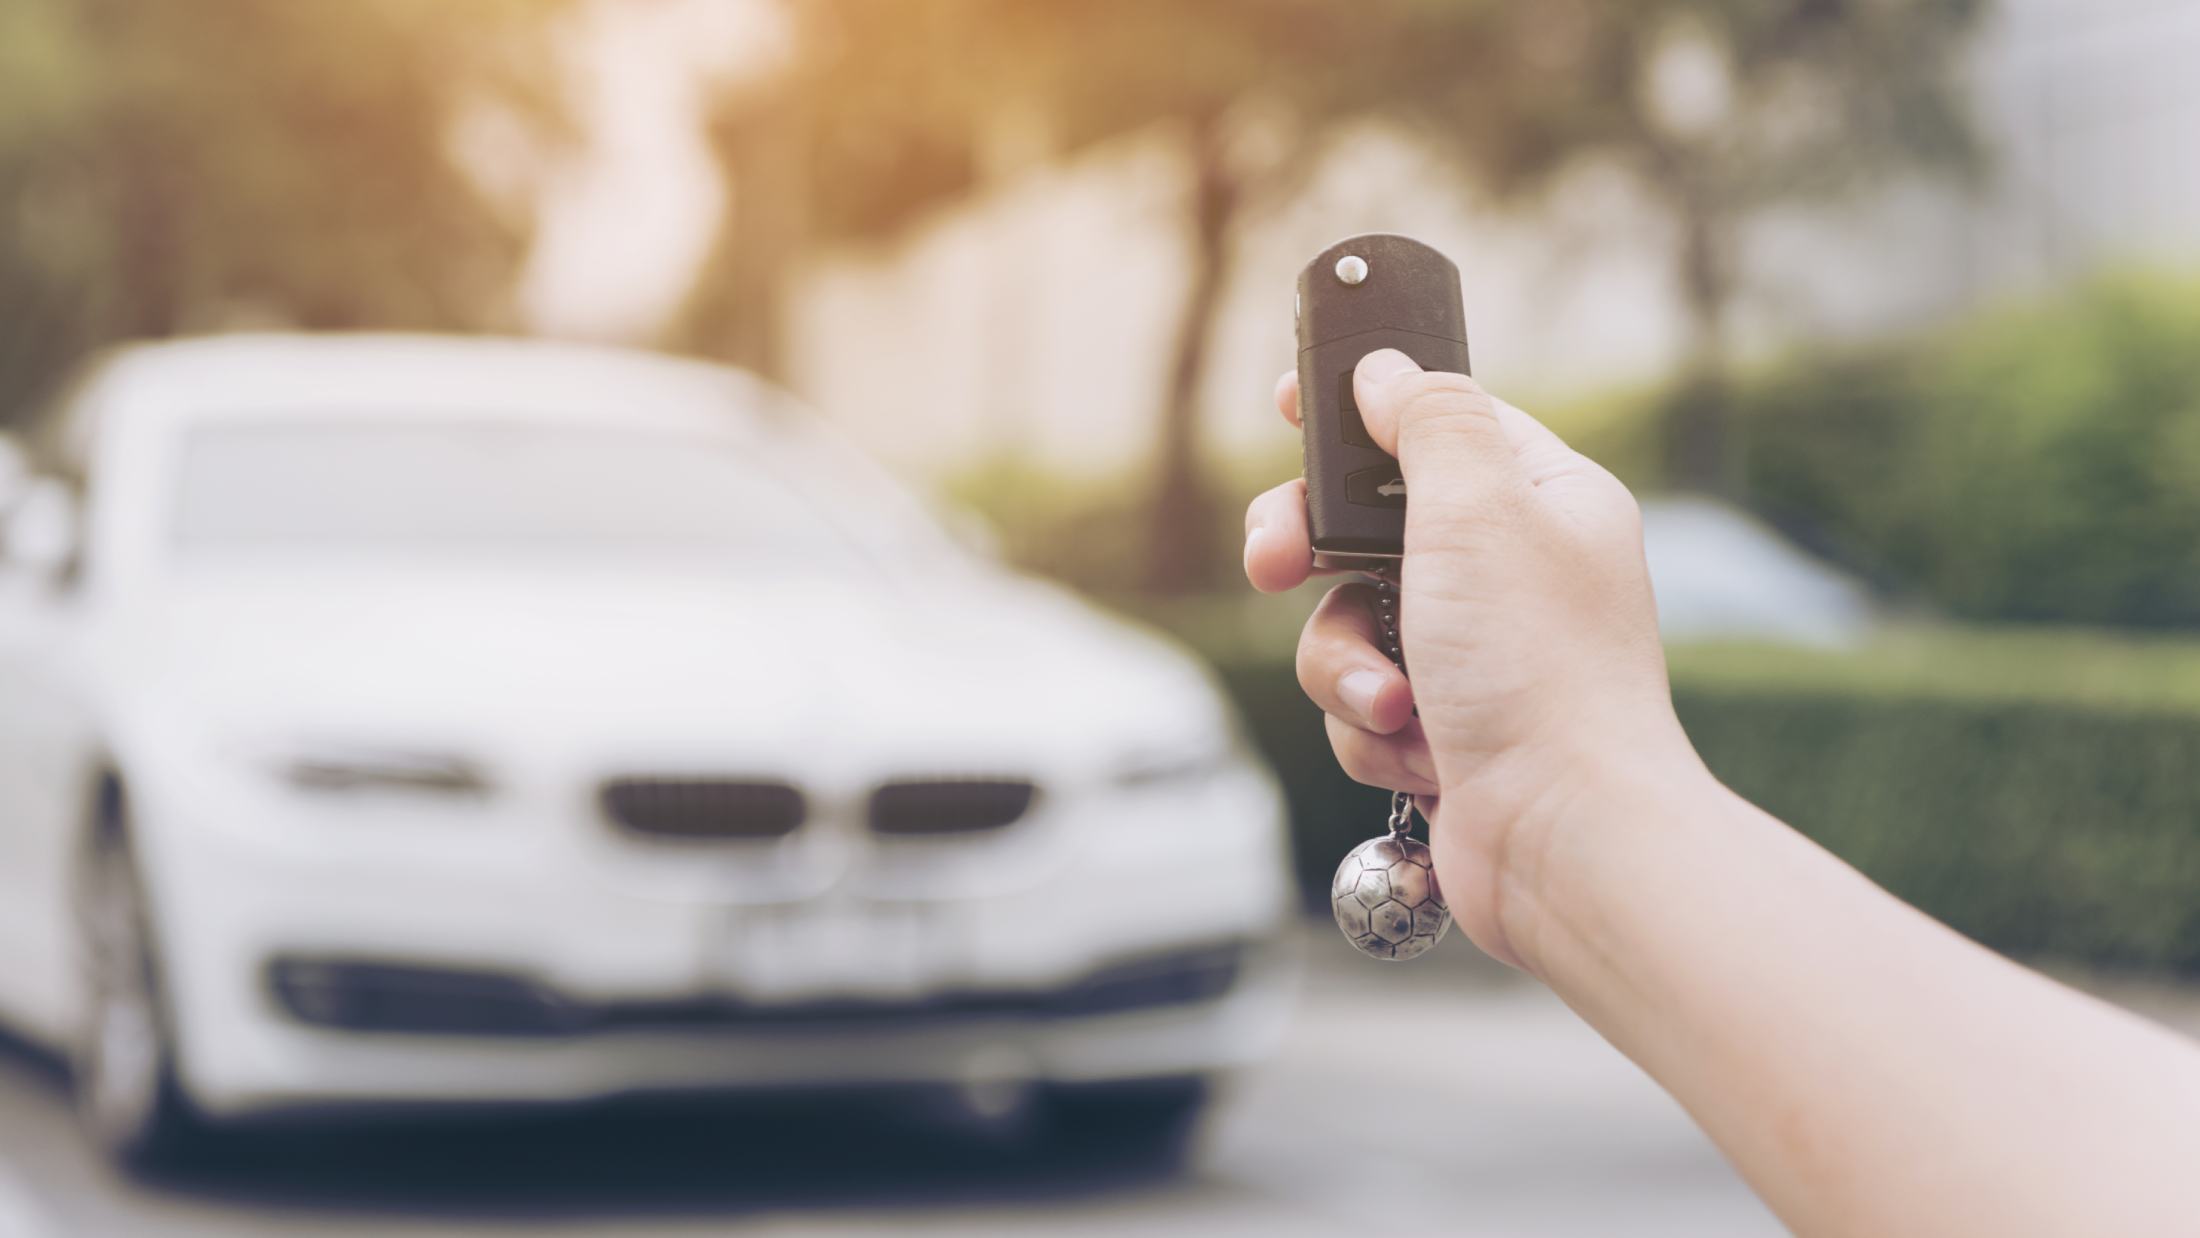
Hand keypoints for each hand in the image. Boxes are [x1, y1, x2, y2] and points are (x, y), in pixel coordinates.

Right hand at [1244, 350, 1698, 968]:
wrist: (1563, 839)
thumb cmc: (1538, 673)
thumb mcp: (1479, 508)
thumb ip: (1428, 422)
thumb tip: (1386, 370)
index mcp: (1544, 499)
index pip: (1439, 421)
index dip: (1358, 410)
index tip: (1287, 402)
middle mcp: (1513, 571)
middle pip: (1365, 524)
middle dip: (1309, 553)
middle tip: (1274, 565)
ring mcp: (1478, 655)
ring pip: (1349, 623)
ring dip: (1350, 665)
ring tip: (1395, 702)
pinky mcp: (1447, 727)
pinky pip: (1363, 703)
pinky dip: (1375, 729)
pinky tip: (1424, 755)